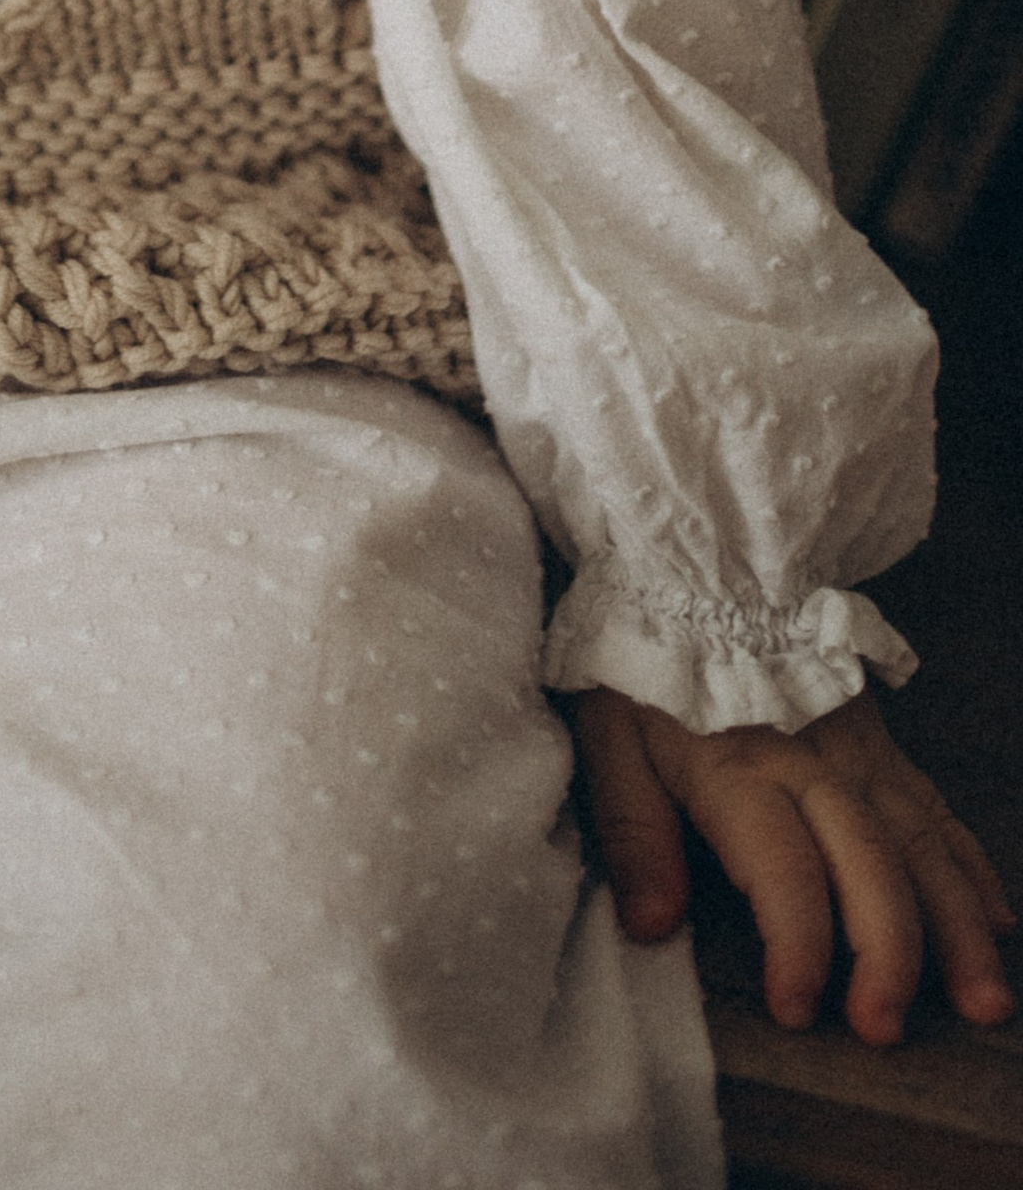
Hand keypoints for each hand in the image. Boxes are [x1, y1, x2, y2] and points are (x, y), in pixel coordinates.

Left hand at [573, 682, 1015, 1046]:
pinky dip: (970, 866)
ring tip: (984, 1001)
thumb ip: (634, 833)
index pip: (786, 872)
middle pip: (870, 866)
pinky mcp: (880, 742)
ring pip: (922, 846)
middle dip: (889, 956)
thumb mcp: (609, 735)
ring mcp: (859, 753)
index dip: (798, 946)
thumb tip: (650, 927)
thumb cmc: (642, 659)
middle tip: (888, 1029)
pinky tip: (996, 920)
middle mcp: (816, 765)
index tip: (796, 1010)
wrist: (690, 564)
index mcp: (742, 770)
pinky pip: (936, 808)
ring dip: (957, 927)